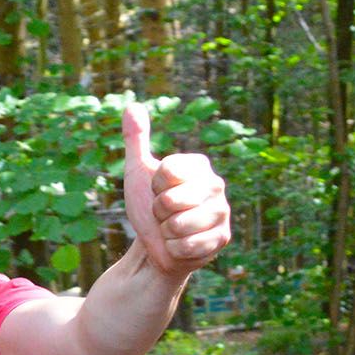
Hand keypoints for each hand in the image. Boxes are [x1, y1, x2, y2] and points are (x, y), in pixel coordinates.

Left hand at [121, 103, 231, 280]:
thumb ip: (136, 139)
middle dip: (158, 211)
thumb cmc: (149, 206)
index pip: (166, 171)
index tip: (158, 190)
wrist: (156, 244)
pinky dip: (175, 249)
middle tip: (163, 213)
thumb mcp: (138, 172)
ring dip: (166, 232)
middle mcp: (216, 185)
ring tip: (172, 228)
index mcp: (199, 165)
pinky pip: (186, 246)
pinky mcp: (222, 239)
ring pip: (178, 225)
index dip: (154, 186)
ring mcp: (222, 213)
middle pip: (171, 200)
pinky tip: (180, 245)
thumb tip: (132, 105)